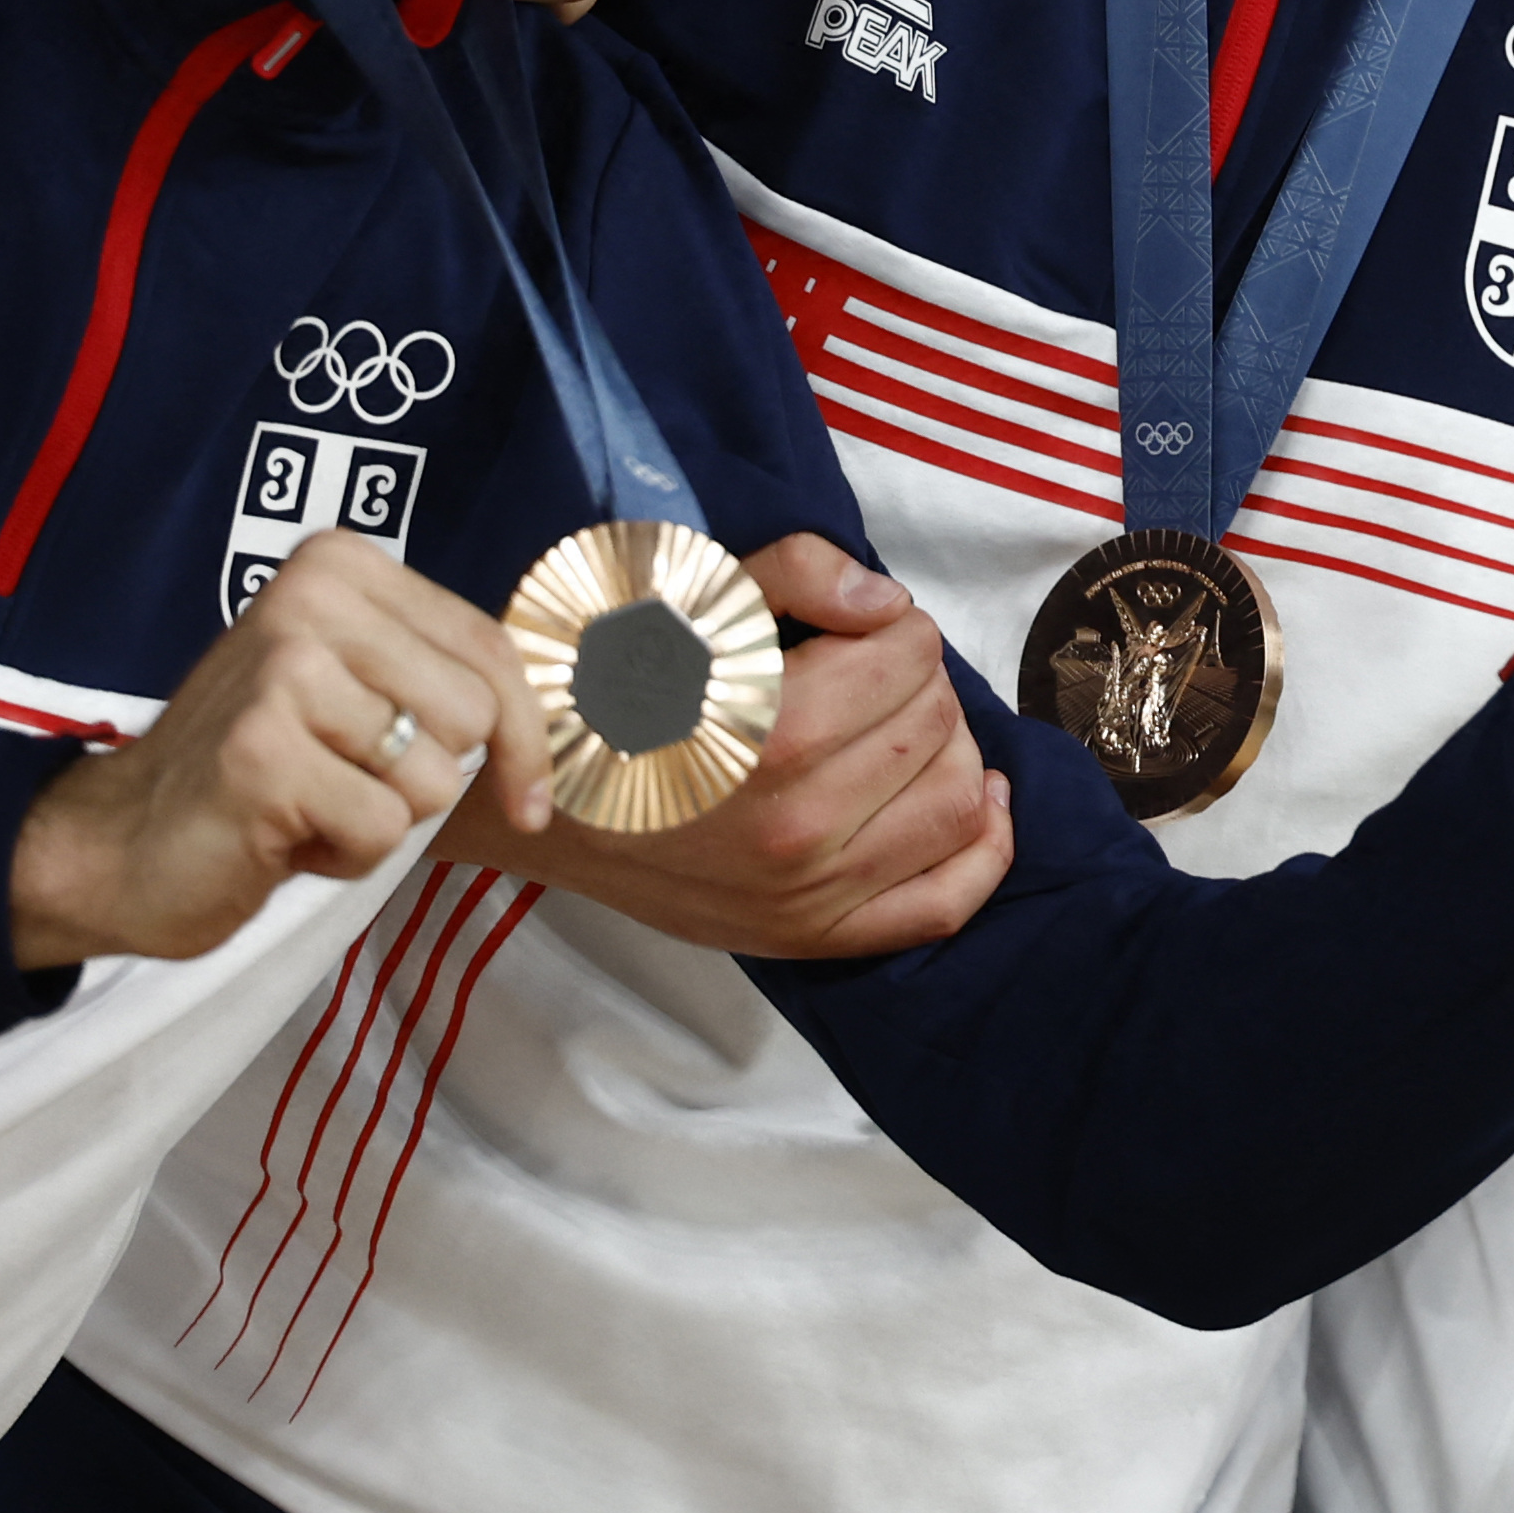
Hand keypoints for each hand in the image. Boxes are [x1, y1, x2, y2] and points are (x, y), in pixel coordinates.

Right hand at [9, 532, 528, 965]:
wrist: (116, 845)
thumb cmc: (263, 772)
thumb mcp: (357, 692)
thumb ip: (445, 681)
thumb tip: (594, 708)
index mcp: (340, 566)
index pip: (491, 652)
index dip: (529, 739)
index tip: (532, 800)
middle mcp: (308, 600)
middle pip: (471, 718)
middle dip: (424, 777)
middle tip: (339, 777)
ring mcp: (281, 673)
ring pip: (432, 779)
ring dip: (378, 818)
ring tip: (305, 802)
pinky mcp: (261, 753)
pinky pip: (380, 831)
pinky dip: (342, 856)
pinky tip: (280, 834)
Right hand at [440, 532, 1014, 956]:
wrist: (530, 798)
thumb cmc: (602, 687)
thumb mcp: (680, 598)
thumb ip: (796, 573)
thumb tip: (887, 601)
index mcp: (772, 733)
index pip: (910, 650)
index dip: (892, 622)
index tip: (854, 625)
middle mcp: (801, 825)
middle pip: (938, 719)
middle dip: (918, 677)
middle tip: (866, 670)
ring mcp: (810, 895)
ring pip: (959, 801)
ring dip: (949, 746)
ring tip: (899, 724)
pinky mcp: (812, 939)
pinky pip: (946, 903)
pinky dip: (984, 849)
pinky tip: (982, 799)